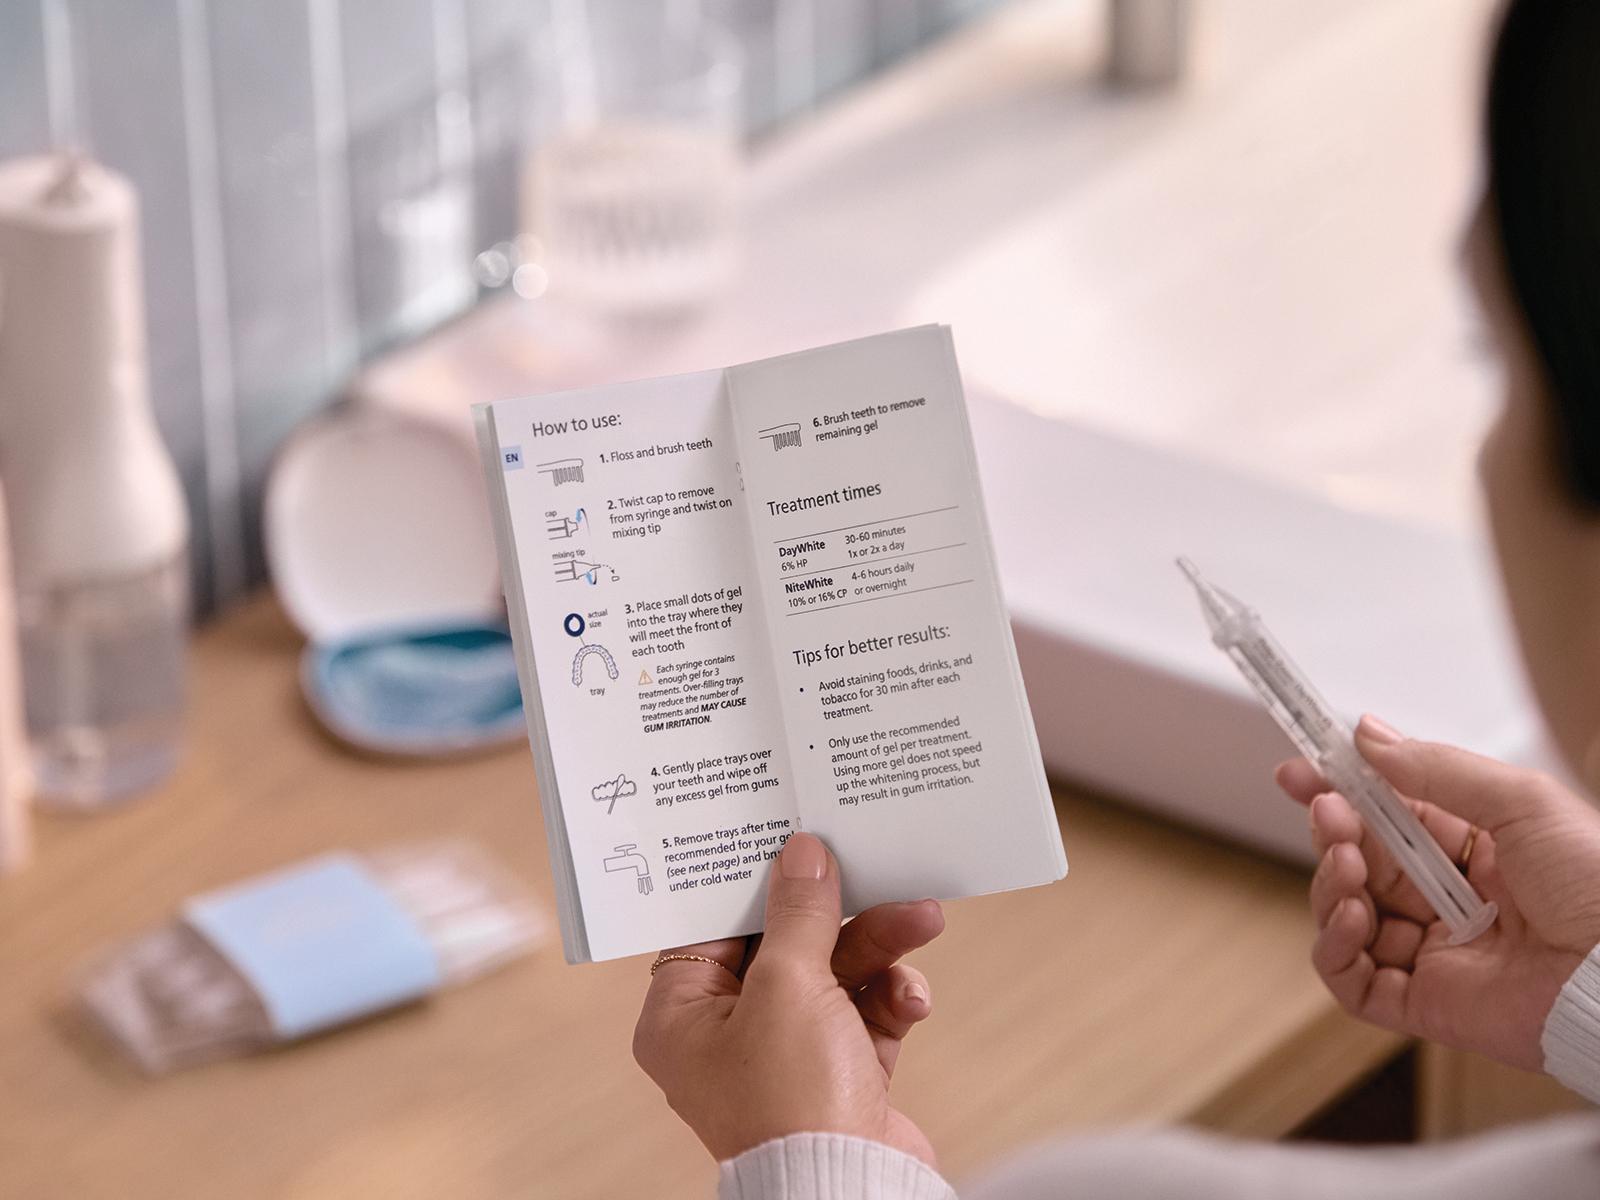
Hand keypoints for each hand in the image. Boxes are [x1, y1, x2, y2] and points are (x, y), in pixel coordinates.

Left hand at [633, 832, 944, 1163]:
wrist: (853, 1190)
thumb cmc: (794, 1101)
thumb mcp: (790, 984)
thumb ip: (799, 913)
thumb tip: (801, 854)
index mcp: (682, 1017)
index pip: (713, 926)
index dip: (755, 882)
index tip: (793, 842)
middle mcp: (727, 1036)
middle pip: (784, 945)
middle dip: (842, 916)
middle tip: (880, 876)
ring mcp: (785, 1057)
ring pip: (834, 974)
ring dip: (880, 948)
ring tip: (921, 921)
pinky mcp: (837, 1075)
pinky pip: (862, 1013)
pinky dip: (889, 999)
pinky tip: (910, 999)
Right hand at [1277, 715, 1599, 1069]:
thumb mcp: (1522, 802)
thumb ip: (1436, 767)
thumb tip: (1367, 735)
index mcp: (1481, 853)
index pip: (1393, 817)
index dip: (1344, 794)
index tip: (1302, 772)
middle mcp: (1454, 903)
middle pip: (1363, 863)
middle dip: (1334, 833)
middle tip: (1328, 814)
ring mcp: (1437, 955)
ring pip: (1347, 916)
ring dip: (1329, 884)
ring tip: (1347, 868)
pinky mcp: (1426, 1005)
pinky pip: (1354, 982)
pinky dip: (1334, 948)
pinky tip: (1350, 918)